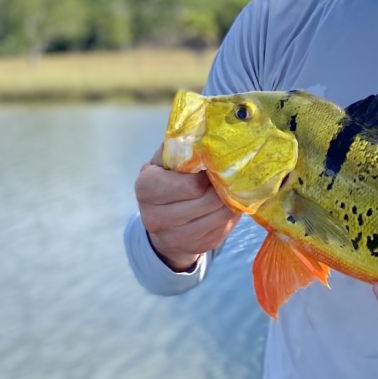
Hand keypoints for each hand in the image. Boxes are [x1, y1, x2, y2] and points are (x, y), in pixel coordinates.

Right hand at [134, 144, 240, 270]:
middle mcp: (155, 217)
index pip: (190, 184)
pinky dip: (229, 215)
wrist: (163, 220)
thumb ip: (182, 147)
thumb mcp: (166, 160)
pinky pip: (222, 230)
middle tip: (231, 175)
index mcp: (146, 188)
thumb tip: (208, 130)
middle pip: (207, 201)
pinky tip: (227, 205)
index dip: (209, 173)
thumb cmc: (168, 180)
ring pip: (219, 216)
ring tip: (231, 188)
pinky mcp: (195, 247)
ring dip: (230, 201)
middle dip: (223, 186)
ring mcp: (174, 237)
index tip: (216, 164)